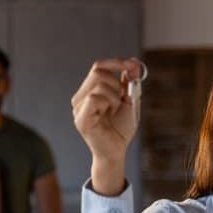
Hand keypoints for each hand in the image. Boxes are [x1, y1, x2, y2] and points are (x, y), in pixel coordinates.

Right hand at [71, 58, 139, 194]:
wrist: (116, 151)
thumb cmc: (120, 128)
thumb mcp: (129, 100)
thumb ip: (130, 81)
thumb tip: (134, 61)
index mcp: (89, 91)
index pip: (98, 66)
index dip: (116, 62)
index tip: (132, 65)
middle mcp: (80, 98)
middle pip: (98, 71)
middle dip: (116, 83)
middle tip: (120, 101)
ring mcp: (78, 108)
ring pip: (98, 84)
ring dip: (114, 97)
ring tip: (114, 111)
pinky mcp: (81, 118)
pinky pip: (94, 98)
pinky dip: (107, 103)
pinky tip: (108, 114)